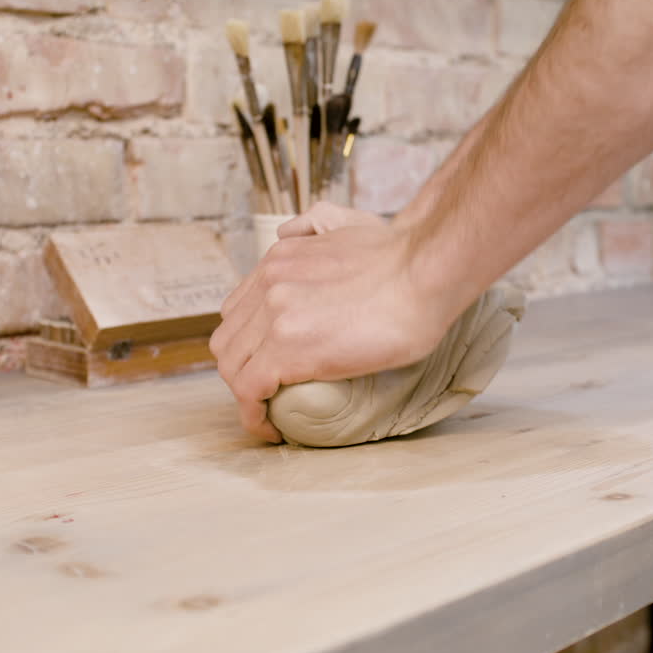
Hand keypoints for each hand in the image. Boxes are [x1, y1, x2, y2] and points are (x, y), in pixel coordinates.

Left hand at [210, 203, 459, 442]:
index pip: (238, 308)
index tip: (266, 364)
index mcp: (279, 258)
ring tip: (270, 413)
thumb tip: (290, 231)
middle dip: (242, 370)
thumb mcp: (345, 224)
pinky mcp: (287, 350)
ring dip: (246, 395)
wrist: (423, 273)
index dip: (247, 342)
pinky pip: (249, 391)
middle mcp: (268, 284)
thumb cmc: (402, 259)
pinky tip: (272, 428)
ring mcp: (275, 316)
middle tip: (268, 393)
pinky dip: (253, 415)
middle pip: (228, 339)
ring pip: (232, 367)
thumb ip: (313, 226)